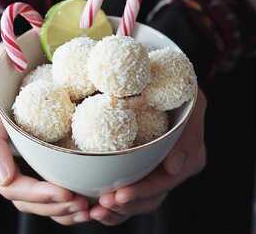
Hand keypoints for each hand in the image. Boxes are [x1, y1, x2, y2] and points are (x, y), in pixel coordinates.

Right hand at [0, 110, 89, 224]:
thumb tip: (3, 178)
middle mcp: (1, 166)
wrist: (10, 69)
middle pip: (27, 199)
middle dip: (55, 206)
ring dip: (63, 208)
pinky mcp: (33, 160)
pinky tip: (86, 199)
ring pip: (38, 199)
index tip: (67, 193)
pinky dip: (65, 199)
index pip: (13, 187)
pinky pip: (47, 186)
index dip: (39, 195)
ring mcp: (18, 164)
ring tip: (88, 208)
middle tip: (83, 205)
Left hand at [90, 88, 206, 225]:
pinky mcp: (140, 167)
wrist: (158, 77)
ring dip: (116, 209)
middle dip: (126, 205)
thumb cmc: (177, 85)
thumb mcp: (193, 101)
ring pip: (139, 200)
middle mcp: (173, 167)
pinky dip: (113, 205)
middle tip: (102, 204)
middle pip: (151, 197)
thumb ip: (189, 133)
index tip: (118, 194)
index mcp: (188, 156)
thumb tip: (174, 168)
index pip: (165, 182)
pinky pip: (129, 192)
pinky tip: (95, 206)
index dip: (143, 192)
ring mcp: (156, 169)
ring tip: (95, 210)